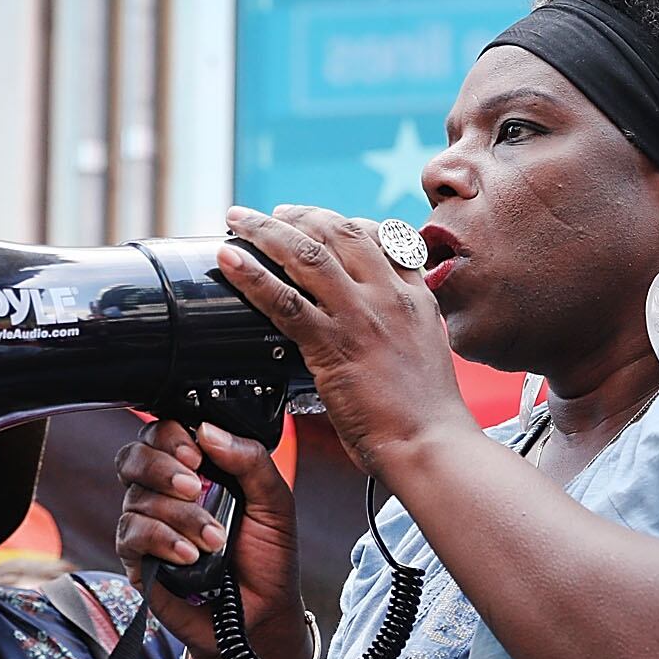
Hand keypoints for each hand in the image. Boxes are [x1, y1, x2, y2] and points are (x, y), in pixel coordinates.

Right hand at [113, 419, 310, 658]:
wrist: (264, 612)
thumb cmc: (268, 556)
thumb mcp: (275, 503)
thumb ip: (249, 460)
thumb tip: (207, 429)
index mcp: (196, 471)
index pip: (161, 434)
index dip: (170, 437)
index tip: (197, 456)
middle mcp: (164, 493)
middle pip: (133, 457)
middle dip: (162, 468)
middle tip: (196, 487)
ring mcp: (147, 525)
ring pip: (136, 499)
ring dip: (180, 516)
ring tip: (215, 540)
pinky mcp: (138, 560)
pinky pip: (131, 535)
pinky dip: (162, 540)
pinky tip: (190, 555)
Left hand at [214, 204, 477, 478]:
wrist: (431, 445)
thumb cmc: (427, 416)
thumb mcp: (426, 355)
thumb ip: (400, 330)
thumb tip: (372, 331)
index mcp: (415, 298)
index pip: (384, 237)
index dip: (347, 221)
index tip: (322, 222)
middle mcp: (389, 297)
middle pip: (341, 232)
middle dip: (301, 215)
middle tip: (273, 214)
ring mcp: (360, 317)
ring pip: (307, 254)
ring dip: (265, 230)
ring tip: (238, 218)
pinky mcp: (333, 345)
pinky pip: (283, 299)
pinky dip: (250, 274)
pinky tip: (228, 258)